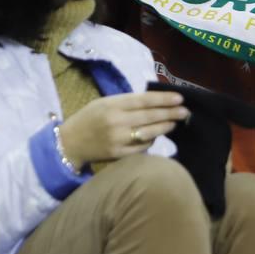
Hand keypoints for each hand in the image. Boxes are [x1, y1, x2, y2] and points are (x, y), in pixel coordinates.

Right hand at [57, 91, 188, 164]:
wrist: (69, 143)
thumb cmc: (89, 119)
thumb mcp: (104, 103)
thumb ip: (126, 102)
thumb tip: (154, 101)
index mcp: (112, 105)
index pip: (143, 100)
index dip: (163, 99)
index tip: (179, 98)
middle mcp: (116, 122)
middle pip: (149, 116)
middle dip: (170, 113)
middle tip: (184, 111)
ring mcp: (118, 140)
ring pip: (148, 133)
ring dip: (164, 127)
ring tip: (174, 123)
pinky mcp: (118, 155)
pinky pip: (141, 148)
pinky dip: (150, 141)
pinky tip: (156, 136)